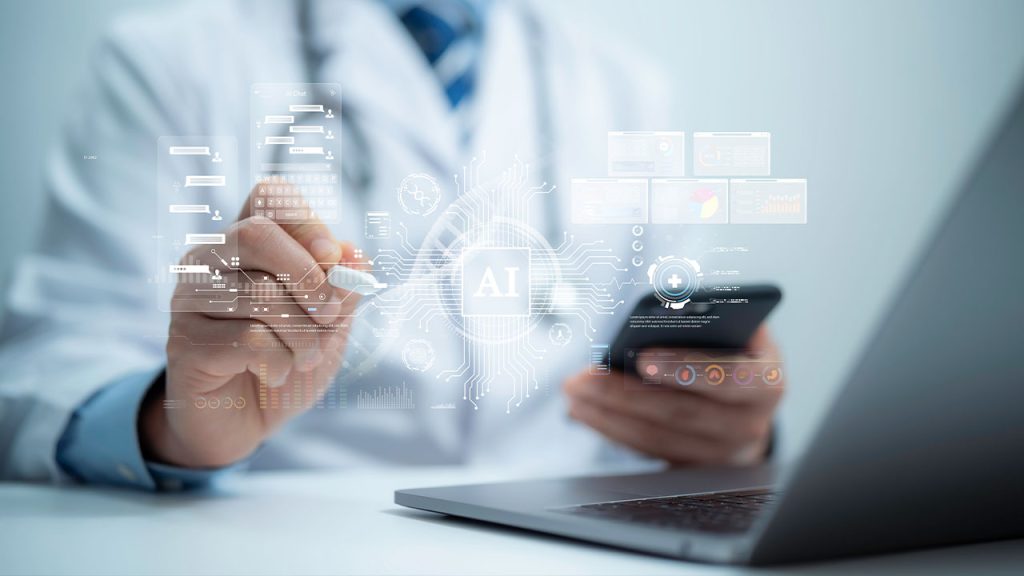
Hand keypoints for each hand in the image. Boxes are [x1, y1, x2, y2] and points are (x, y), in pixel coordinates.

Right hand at [141, 186, 367, 467]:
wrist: (246, 421)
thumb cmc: (288, 358)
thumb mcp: (329, 323)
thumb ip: (342, 287)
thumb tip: (354, 254)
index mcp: (250, 241)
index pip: (270, 196)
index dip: (307, 221)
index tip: (333, 258)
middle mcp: (212, 257)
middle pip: (257, 233)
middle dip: (307, 276)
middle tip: (330, 314)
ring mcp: (191, 295)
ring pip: (257, 294)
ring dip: (302, 333)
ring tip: (307, 356)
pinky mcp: (183, 339)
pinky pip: (245, 339)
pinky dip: (278, 360)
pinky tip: (276, 372)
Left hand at [563, 326, 783, 465]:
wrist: (754, 403)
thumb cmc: (736, 353)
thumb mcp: (737, 332)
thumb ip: (710, 323)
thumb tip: (659, 312)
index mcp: (766, 380)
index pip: (728, 376)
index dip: (684, 367)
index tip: (642, 357)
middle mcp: (750, 423)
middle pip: (680, 411)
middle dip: (625, 393)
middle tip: (584, 377)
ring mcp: (722, 452)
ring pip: (658, 436)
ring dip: (608, 415)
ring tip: (574, 392)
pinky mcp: (694, 467)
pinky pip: (648, 450)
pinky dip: (612, 429)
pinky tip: (585, 411)